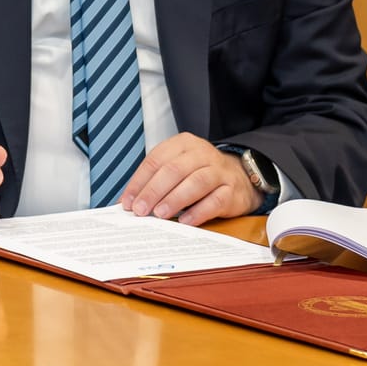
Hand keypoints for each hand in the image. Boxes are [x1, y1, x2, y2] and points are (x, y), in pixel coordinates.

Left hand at [118, 133, 259, 225]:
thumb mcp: (176, 169)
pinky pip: (216, 200)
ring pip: (196, 182)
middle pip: (174, 170)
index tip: (128, 202)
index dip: (139, 182)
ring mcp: (220, 171)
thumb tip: (127, 202)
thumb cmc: (199, 173)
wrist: (239, 177)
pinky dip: (199, 212)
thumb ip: (154, 181)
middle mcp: (202, 154)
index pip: (156, 160)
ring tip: (160, 214)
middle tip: (141, 210)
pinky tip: (185, 221)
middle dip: (154, 191)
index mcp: (183, 144)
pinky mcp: (233, 190)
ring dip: (175, 199)